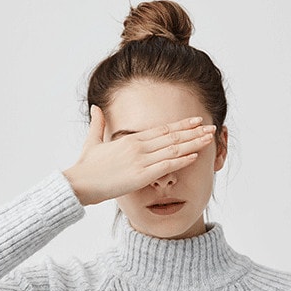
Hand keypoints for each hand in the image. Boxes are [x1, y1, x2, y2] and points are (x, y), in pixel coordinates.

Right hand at [62, 105, 215, 205]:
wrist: (79, 182)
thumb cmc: (86, 166)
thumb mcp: (93, 142)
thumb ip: (98, 124)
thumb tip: (95, 108)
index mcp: (130, 139)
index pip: (162, 129)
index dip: (181, 125)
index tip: (195, 120)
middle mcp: (139, 146)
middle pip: (172, 136)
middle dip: (194, 131)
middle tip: (211, 127)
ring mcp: (141, 160)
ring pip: (173, 149)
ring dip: (194, 143)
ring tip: (209, 138)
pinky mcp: (141, 175)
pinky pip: (166, 166)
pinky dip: (182, 160)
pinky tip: (195, 156)